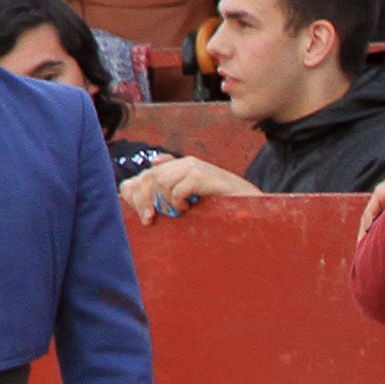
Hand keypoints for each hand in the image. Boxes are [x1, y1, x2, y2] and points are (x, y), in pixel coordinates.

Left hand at [120, 153, 251, 219]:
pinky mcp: (202, 176)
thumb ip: (172, 185)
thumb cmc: (220, 203)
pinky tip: (189, 209)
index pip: (144, 174)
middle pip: (148, 177)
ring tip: (177, 213)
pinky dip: (179, 203)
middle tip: (149, 219)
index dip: (135, 193)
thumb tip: (152, 165)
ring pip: (160, 182)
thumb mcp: (192, 197)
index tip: (140, 214)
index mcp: (178, 166)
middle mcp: (184, 163)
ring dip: (163, 203)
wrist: (250, 202)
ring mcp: (193, 167)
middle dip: (143, 201)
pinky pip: (177, 189)